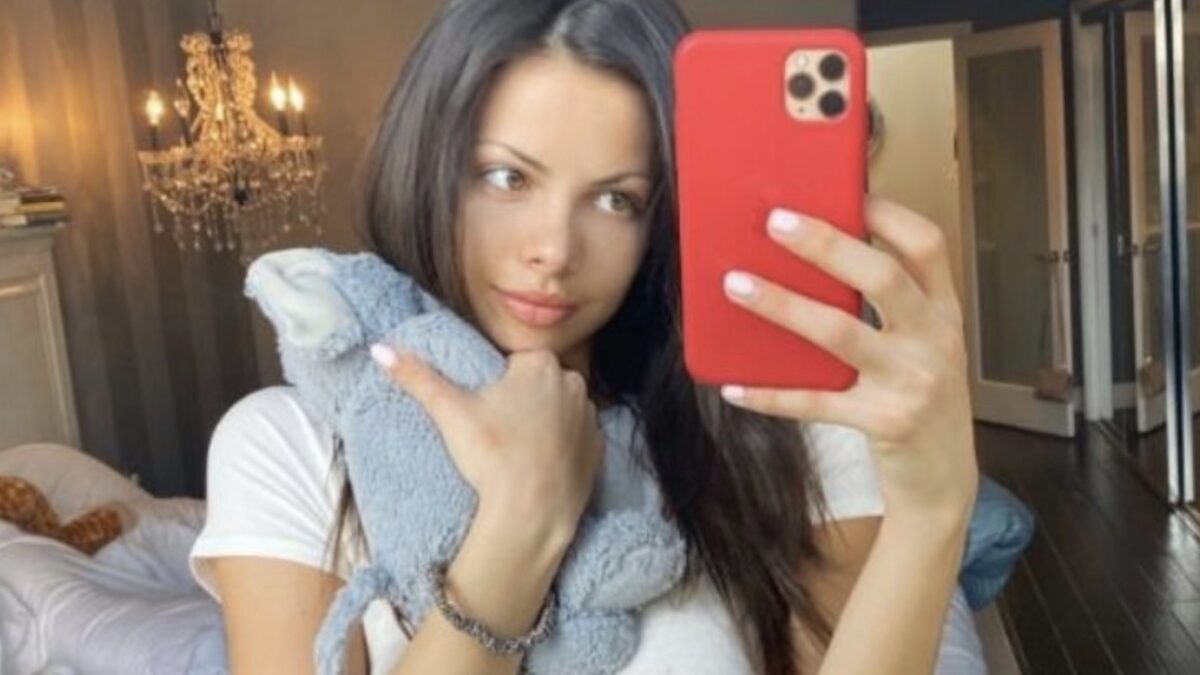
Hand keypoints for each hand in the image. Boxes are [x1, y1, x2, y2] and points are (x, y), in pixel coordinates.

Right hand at [370, 346, 604, 546]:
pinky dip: (562, 448)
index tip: (486, 411)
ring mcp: (590, 417)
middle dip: (522, 401)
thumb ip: (417, 376)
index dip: (498, 386)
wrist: (531, 512)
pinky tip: (541, 466)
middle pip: (539, 385)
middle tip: (497, 432)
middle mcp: (574, 383)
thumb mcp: (449, 411)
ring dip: (544, 423)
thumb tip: (379, 348)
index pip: (515, 363)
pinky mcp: (599, 450)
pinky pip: (577, 440)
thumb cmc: (491, 455)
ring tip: (517, 451)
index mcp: (541, 364)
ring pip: (560, 410)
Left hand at [718, 196, 977, 519]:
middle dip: (825, 245)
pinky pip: (815, 401)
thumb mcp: (921, 346)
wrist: (944, 481)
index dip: (887, 214)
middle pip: (881, 277)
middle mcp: (934, 340)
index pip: (927, 245)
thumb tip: (812, 259)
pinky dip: (770, 393)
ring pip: (840, 332)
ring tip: (735, 285)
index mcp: (944, 312)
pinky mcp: (884, 423)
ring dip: (782, 305)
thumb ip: (887, 307)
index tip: (845, 192)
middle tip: (774, 222)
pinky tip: (733, 386)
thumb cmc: (918, 398)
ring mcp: (912, 382)